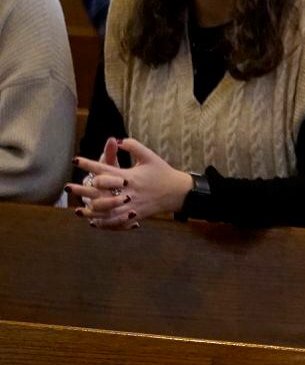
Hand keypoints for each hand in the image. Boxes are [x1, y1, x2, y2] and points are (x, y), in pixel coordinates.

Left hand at [70, 138, 192, 228]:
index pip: (104, 168)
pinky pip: (116, 221)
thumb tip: (117, 140)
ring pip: (106, 209)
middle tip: (67, 186)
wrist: (177, 192)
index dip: (88, 164)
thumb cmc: (162, 172)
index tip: (75, 160)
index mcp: (129, 176)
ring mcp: (130, 204)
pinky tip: (94, 222)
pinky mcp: (134, 215)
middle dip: (82, 188)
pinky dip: (104, 223)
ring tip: (77, 208)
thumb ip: (133, 146)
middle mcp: (128, 191)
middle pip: (100, 191)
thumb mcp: (149, 156)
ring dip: (90, 209)